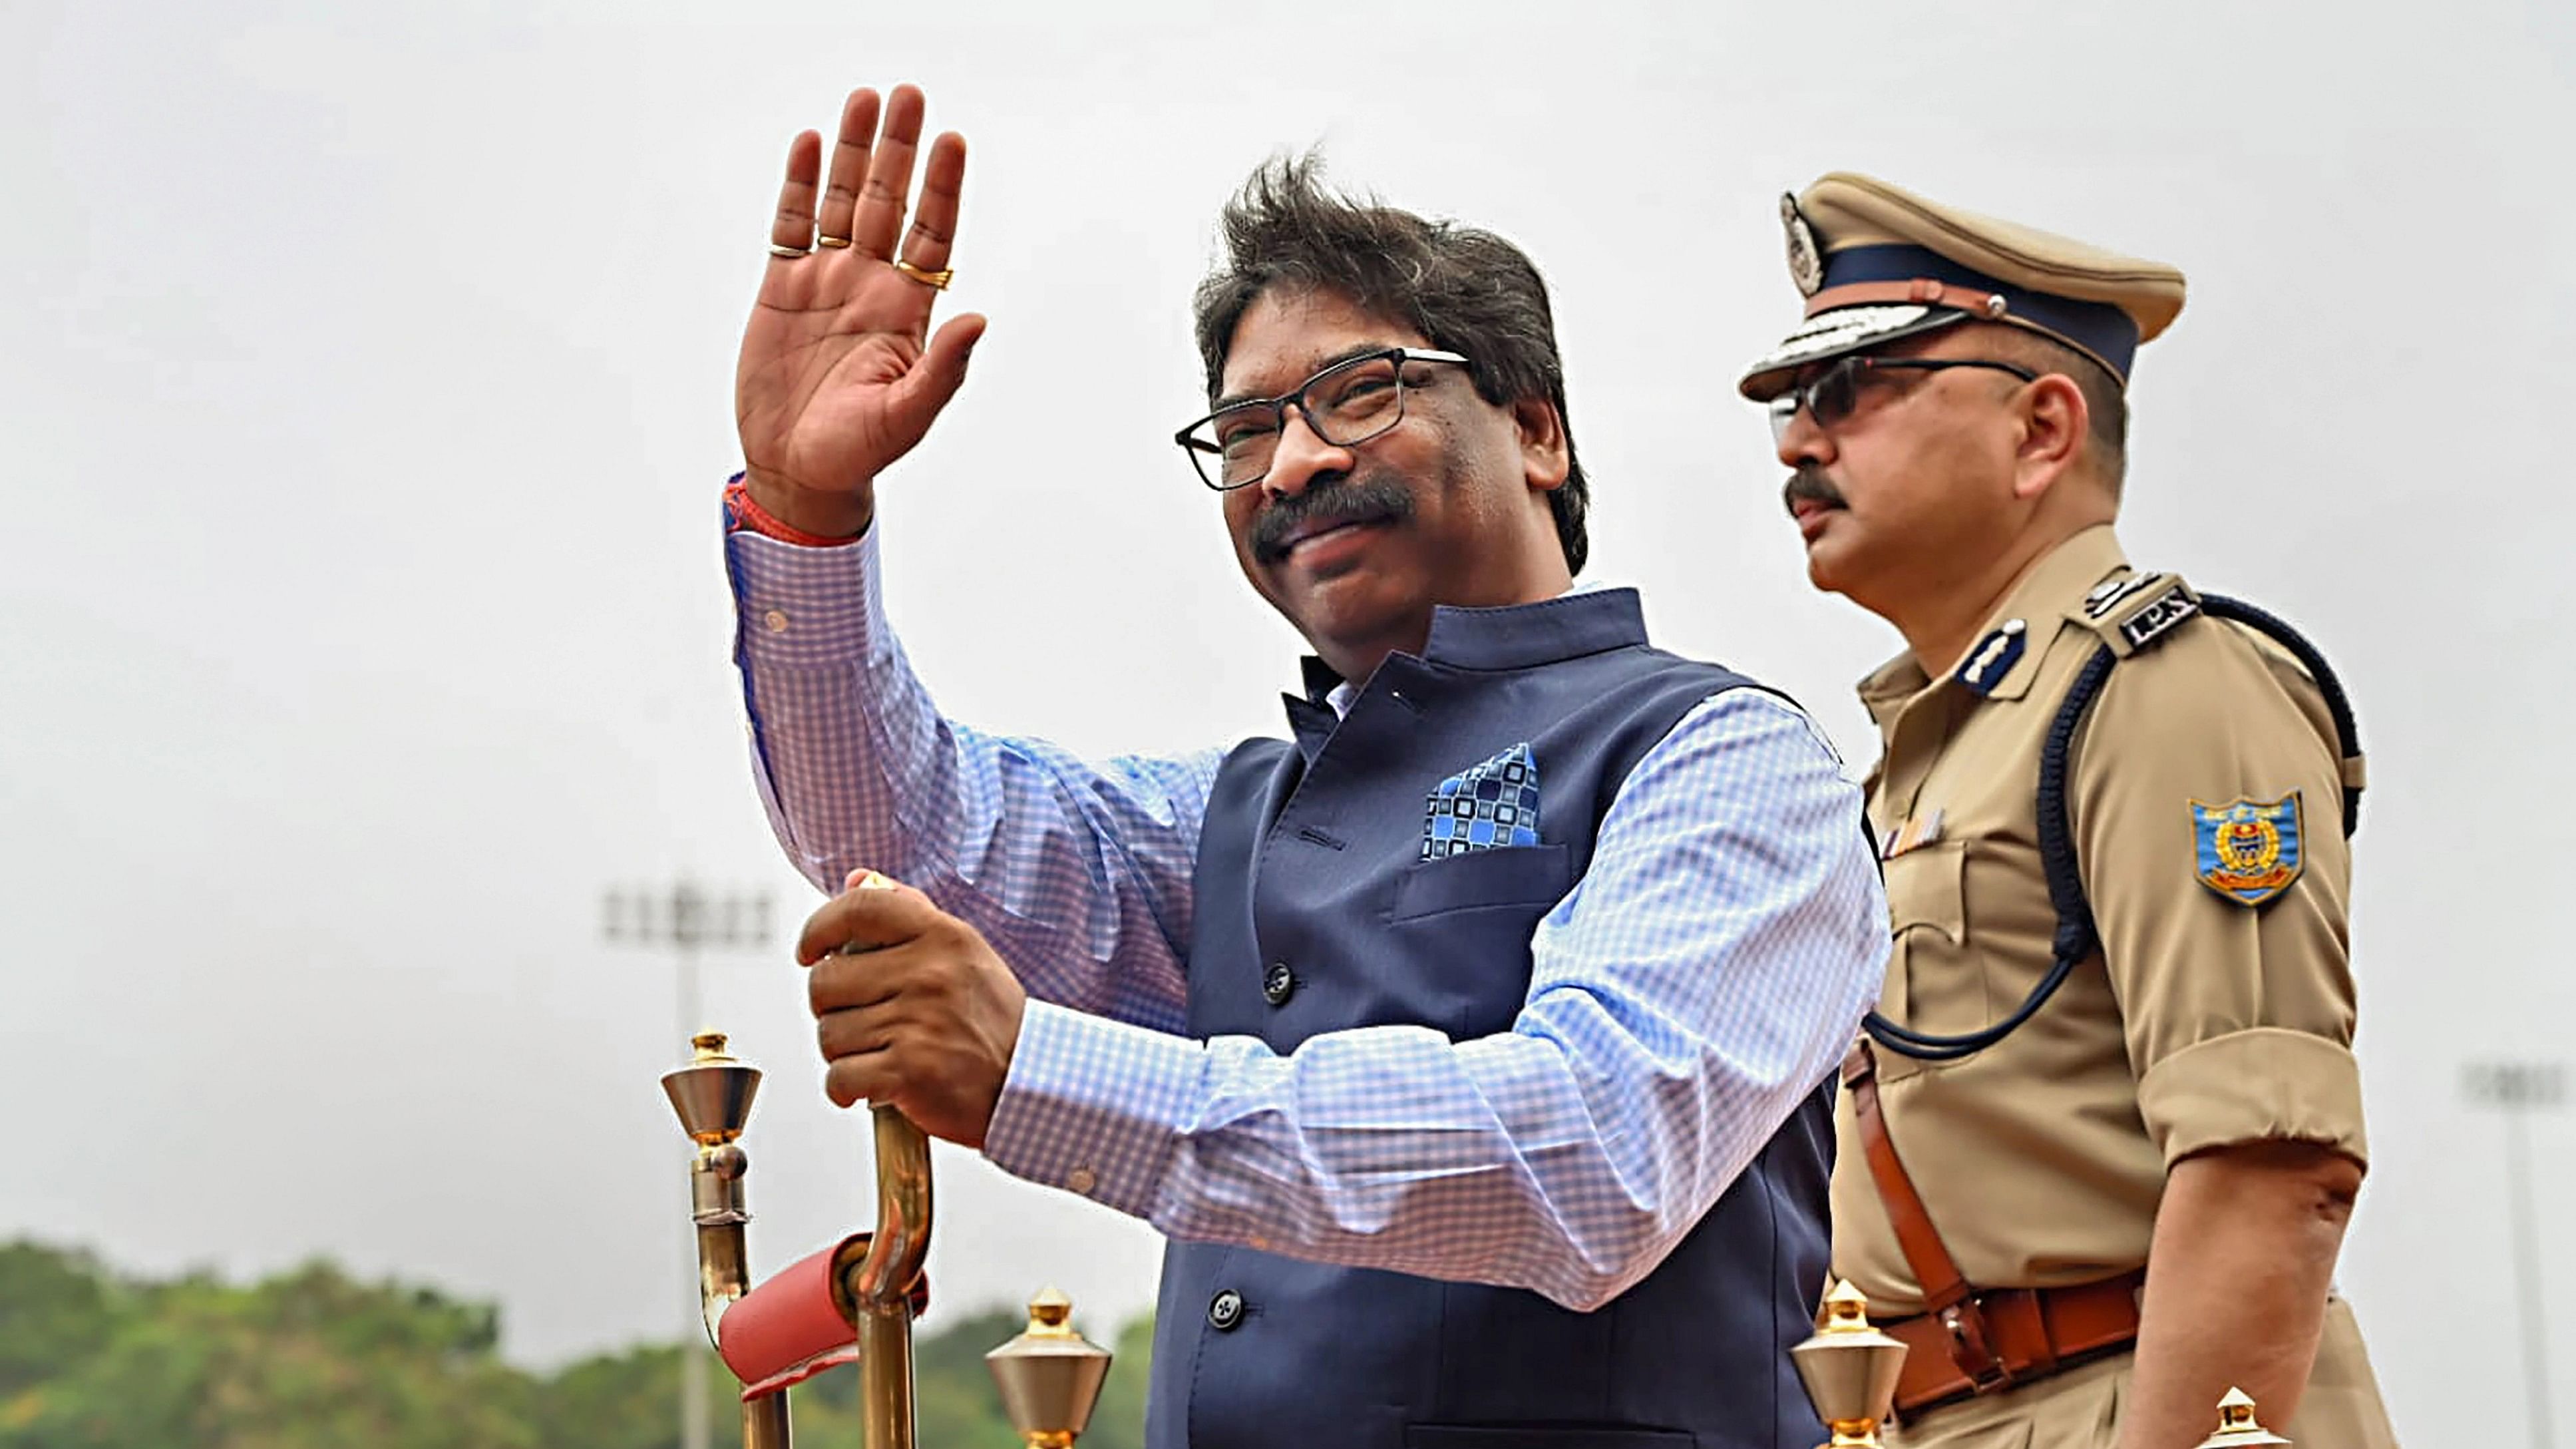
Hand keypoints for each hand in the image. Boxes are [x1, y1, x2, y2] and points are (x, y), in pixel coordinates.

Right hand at [736, 86, 987, 538]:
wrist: (798, 471)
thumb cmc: (859, 452)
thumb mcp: (909, 415)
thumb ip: (944, 367)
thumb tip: (977, 319)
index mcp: (910, 308)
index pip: (933, 234)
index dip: (943, 188)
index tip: (952, 141)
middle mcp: (872, 283)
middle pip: (889, 201)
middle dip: (900, 149)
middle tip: (910, 95)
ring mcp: (827, 280)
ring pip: (839, 200)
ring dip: (852, 151)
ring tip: (863, 100)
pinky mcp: (782, 287)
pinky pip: (790, 225)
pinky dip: (796, 185)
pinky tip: (807, 145)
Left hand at [797, 870, 1026, 1148]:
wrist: (1030, 1084)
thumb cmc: (991, 1020)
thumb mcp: (964, 952)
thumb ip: (909, 910)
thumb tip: (854, 879)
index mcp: (942, 936)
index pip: (858, 909)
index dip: (819, 928)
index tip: (810, 952)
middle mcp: (930, 974)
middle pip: (826, 982)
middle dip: (832, 1008)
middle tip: (863, 1021)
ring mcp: (918, 1023)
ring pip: (830, 1034)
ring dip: (844, 1052)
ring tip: (880, 1054)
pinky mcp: (909, 1073)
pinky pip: (840, 1077)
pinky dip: (847, 1089)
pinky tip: (872, 1086)